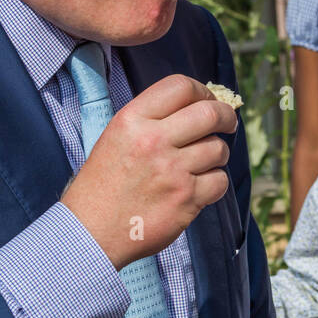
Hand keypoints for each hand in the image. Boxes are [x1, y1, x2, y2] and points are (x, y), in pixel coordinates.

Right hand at [62, 74, 235, 268]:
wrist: (91, 231)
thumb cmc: (103, 184)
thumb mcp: (115, 136)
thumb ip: (151, 118)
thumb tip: (196, 105)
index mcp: (132, 120)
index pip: (181, 86)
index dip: (203, 91)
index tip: (209, 101)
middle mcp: (153, 141)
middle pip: (210, 113)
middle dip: (226, 116)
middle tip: (226, 123)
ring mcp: (172, 171)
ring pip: (219, 149)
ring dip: (217, 154)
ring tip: (203, 162)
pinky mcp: (186, 200)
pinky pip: (220, 181)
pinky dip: (214, 183)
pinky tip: (198, 186)